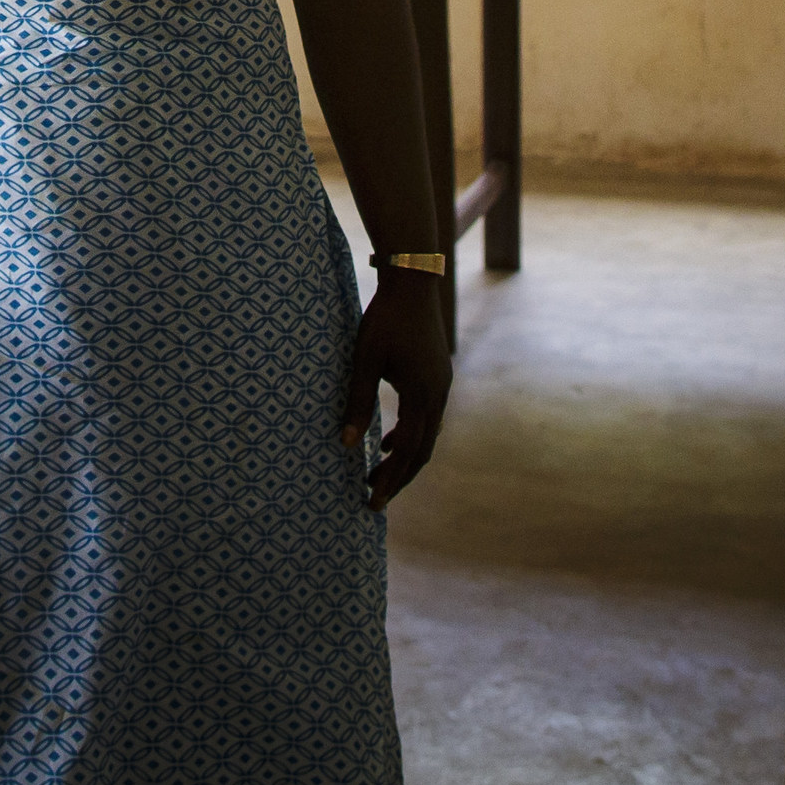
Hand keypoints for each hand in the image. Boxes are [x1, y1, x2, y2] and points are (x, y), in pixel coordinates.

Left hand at [341, 269, 452, 509]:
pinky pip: (425, 418)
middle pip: (420, 451)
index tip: (372, 501)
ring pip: (424, 436)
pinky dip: (407, 435)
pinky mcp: (436, 377)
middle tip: (373, 498)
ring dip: (402, 458)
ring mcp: (441, 386)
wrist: (413, 283)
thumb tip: (343, 444)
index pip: (406, 451)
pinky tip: (385, 441)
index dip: (389, 479)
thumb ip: (357, 401)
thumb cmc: (385, 318)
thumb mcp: (365, 359)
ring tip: (376, 474)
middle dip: (398, 477)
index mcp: (421, 395)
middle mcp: (437, 395)